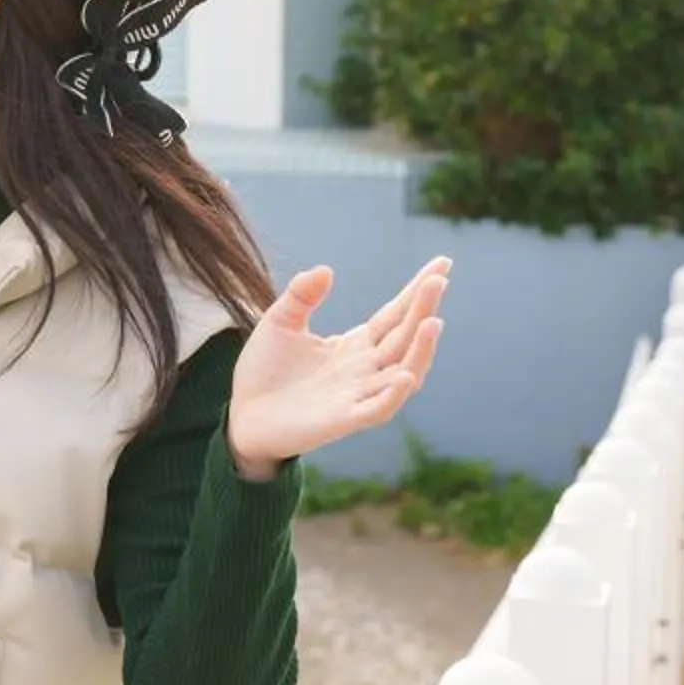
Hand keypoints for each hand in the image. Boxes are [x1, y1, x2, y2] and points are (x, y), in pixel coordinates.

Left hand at [225, 257, 450, 480]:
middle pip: (404, 336)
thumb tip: (327, 269)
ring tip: (433, 321)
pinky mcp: (345, 419)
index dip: (416, 292)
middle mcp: (365, 369)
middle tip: (438, 280)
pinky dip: (395, 394)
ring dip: (421, 350)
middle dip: (423, 309)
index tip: (441, 265)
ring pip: (403, 372)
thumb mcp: (280, 322)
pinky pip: (379, 408)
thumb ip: (301, 295)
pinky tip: (406, 375)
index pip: (394, 315)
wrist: (242, 416)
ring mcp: (358, 394)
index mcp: (354, 345)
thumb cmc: (265, 371)